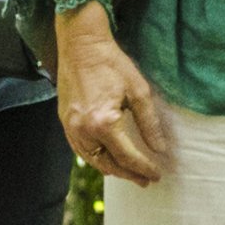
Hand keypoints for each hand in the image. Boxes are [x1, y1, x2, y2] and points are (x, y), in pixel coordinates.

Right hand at [57, 5, 177, 185]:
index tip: (158, 174)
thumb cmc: (111, 63)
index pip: (127, 157)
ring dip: (112, 169)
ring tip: (129, 173)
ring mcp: (71, 127)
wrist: (80, 45)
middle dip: (129, 174)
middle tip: (146, 180)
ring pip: (92, 161)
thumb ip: (149, 123)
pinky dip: (95, 159)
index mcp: (104, 123)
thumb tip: (159, 148)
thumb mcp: (139, 91)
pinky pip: (80, 150)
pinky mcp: (65, 122)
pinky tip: (107, 160)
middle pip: (108, 164)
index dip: (144, 168)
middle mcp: (84, 130)